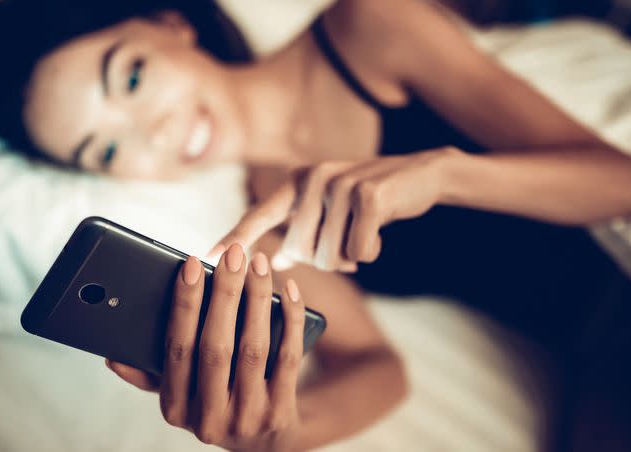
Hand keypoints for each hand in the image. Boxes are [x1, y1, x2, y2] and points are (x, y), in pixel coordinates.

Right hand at [107, 244, 305, 450]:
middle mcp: (209, 418)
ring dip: (257, 299)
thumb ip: (150, 375)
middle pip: (216, 347)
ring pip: (253, 348)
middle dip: (225, 294)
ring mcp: (247, 417)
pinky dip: (289, 319)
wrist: (264, 445)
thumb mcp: (179, 396)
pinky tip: (287, 290)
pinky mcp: (281, 412)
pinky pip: (288, 357)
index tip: (191, 265)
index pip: (176, 349)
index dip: (183, 305)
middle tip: (233, 254)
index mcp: (175, 408)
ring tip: (258, 263)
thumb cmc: (214, 403)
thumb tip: (113, 356)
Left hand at [208, 148, 453, 271]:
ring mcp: (339, 183)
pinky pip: (359, 251)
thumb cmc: (370, 201)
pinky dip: (370, 252)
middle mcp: (312, 178)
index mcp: (297, 183)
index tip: (209, 256)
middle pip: (300, 251)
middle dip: (325, 262)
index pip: (259, 215)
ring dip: (349, 259)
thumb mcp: (331, 212)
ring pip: (328, 256)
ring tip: (362, 236)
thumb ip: (302, 231)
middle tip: (346, 248)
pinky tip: (379, 234)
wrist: (421, 175)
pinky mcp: (368, 194)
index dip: (235, 237)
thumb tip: (276, 259)